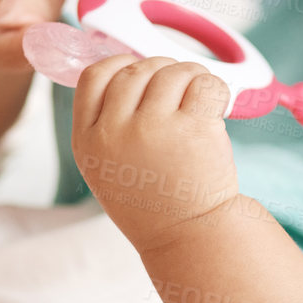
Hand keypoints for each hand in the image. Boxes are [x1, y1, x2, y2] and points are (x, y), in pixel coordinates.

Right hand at [71, 54, 239, 252]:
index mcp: (87, 141)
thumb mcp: (106, 169)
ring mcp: (154, 129)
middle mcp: (115, 132)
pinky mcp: (193, 129)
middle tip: (178, 90)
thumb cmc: (151, 203)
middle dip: (160, 70)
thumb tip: (128, 70)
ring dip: (190, 75)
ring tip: (198, 99)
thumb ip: (106, 124)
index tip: (138, 72)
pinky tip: (215, 104)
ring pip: (172, 71)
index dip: (118, 65)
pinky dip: (214, 87)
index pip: (94, 77)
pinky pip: (204, 83)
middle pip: (135, 70)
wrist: (189, 238)